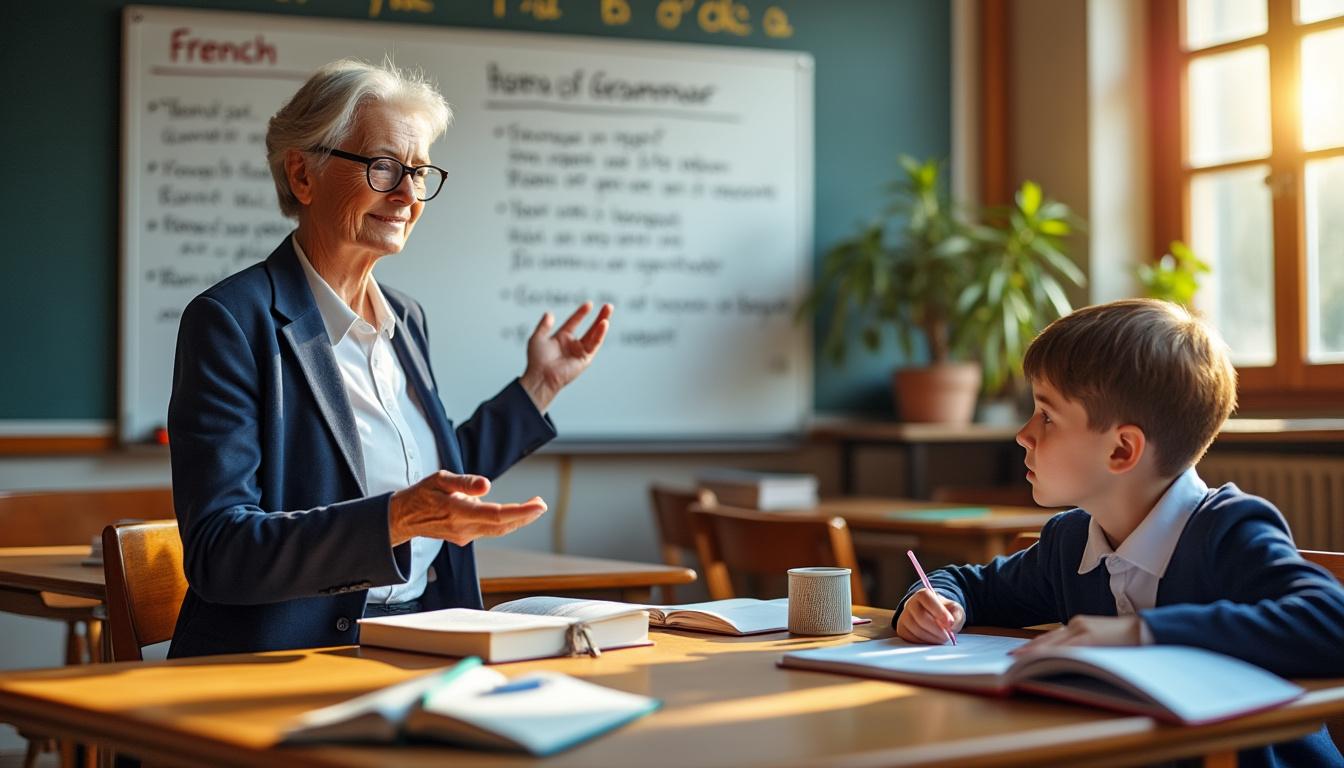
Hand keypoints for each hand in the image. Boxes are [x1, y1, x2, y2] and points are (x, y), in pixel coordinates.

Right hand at [388, 470, 546, 546]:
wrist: (402, 518)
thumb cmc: (421, 494)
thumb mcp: (439, 479)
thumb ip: (464, 482)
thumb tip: (487, 485)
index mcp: (457, 511)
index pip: (496, 514)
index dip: (520, 512)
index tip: (539, 506)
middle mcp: (463, 527)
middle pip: (502, 525)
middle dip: (525, 516)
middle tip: (541, 503)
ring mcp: (464, 535)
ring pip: (498, 529)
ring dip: (518, 519)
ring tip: (534, 505)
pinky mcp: (464, 537)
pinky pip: (490, 530)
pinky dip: (504, 521)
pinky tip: (511, 510)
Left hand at [520, 302, 612, 412]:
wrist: (541, 376)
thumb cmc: (537, 360)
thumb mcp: (538, 338)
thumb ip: (544, 326)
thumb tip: (549, 313)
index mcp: (562, 338)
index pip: (574, 322)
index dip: (581, 313)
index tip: (589, 304)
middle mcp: (573, 344)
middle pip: (590, 328)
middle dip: (600, 317)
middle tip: (608, 306)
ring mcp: (580, 352)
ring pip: (595, 335)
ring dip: (603, 323)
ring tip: (609, 311)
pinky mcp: (585, 359)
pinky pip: (594, 344)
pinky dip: (600, 334)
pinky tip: (604, 324)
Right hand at [895, 588, 965, 643]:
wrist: (933, 617)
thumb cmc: (945, 612)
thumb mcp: (955, 609)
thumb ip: (956, 615)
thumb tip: (951, 624)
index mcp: (923, 594)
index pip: (927, 598)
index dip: (939, 611)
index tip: (950, 623)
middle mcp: (910, 604)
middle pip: (921, 617)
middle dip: (937, 629)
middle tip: (948, 635)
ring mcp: (904, 617)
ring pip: (916, 630)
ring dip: (932, 637)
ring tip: (942, 638)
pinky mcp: (902, 630)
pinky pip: (911, 638)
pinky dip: (924, 642)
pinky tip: (932, 639)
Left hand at [1010, 615, 1141, 654]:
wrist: (1146, 630)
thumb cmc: (1124, 638)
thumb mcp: (1099, 640)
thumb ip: (1083, 644)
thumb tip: (1065, 657)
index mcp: (1078, 625)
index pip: (1049, 637)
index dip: (1032, 646)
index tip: (1017, 654)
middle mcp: (1076, 624)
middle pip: (1046, 640)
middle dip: (1027, 650)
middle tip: (1010, 659)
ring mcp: (1083, 629)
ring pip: (1053, 644)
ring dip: (1035, 653)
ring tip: (1019, 661)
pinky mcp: (1091, 637)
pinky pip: (1067, 648)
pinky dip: (1053, 654)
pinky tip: (1042, 660)